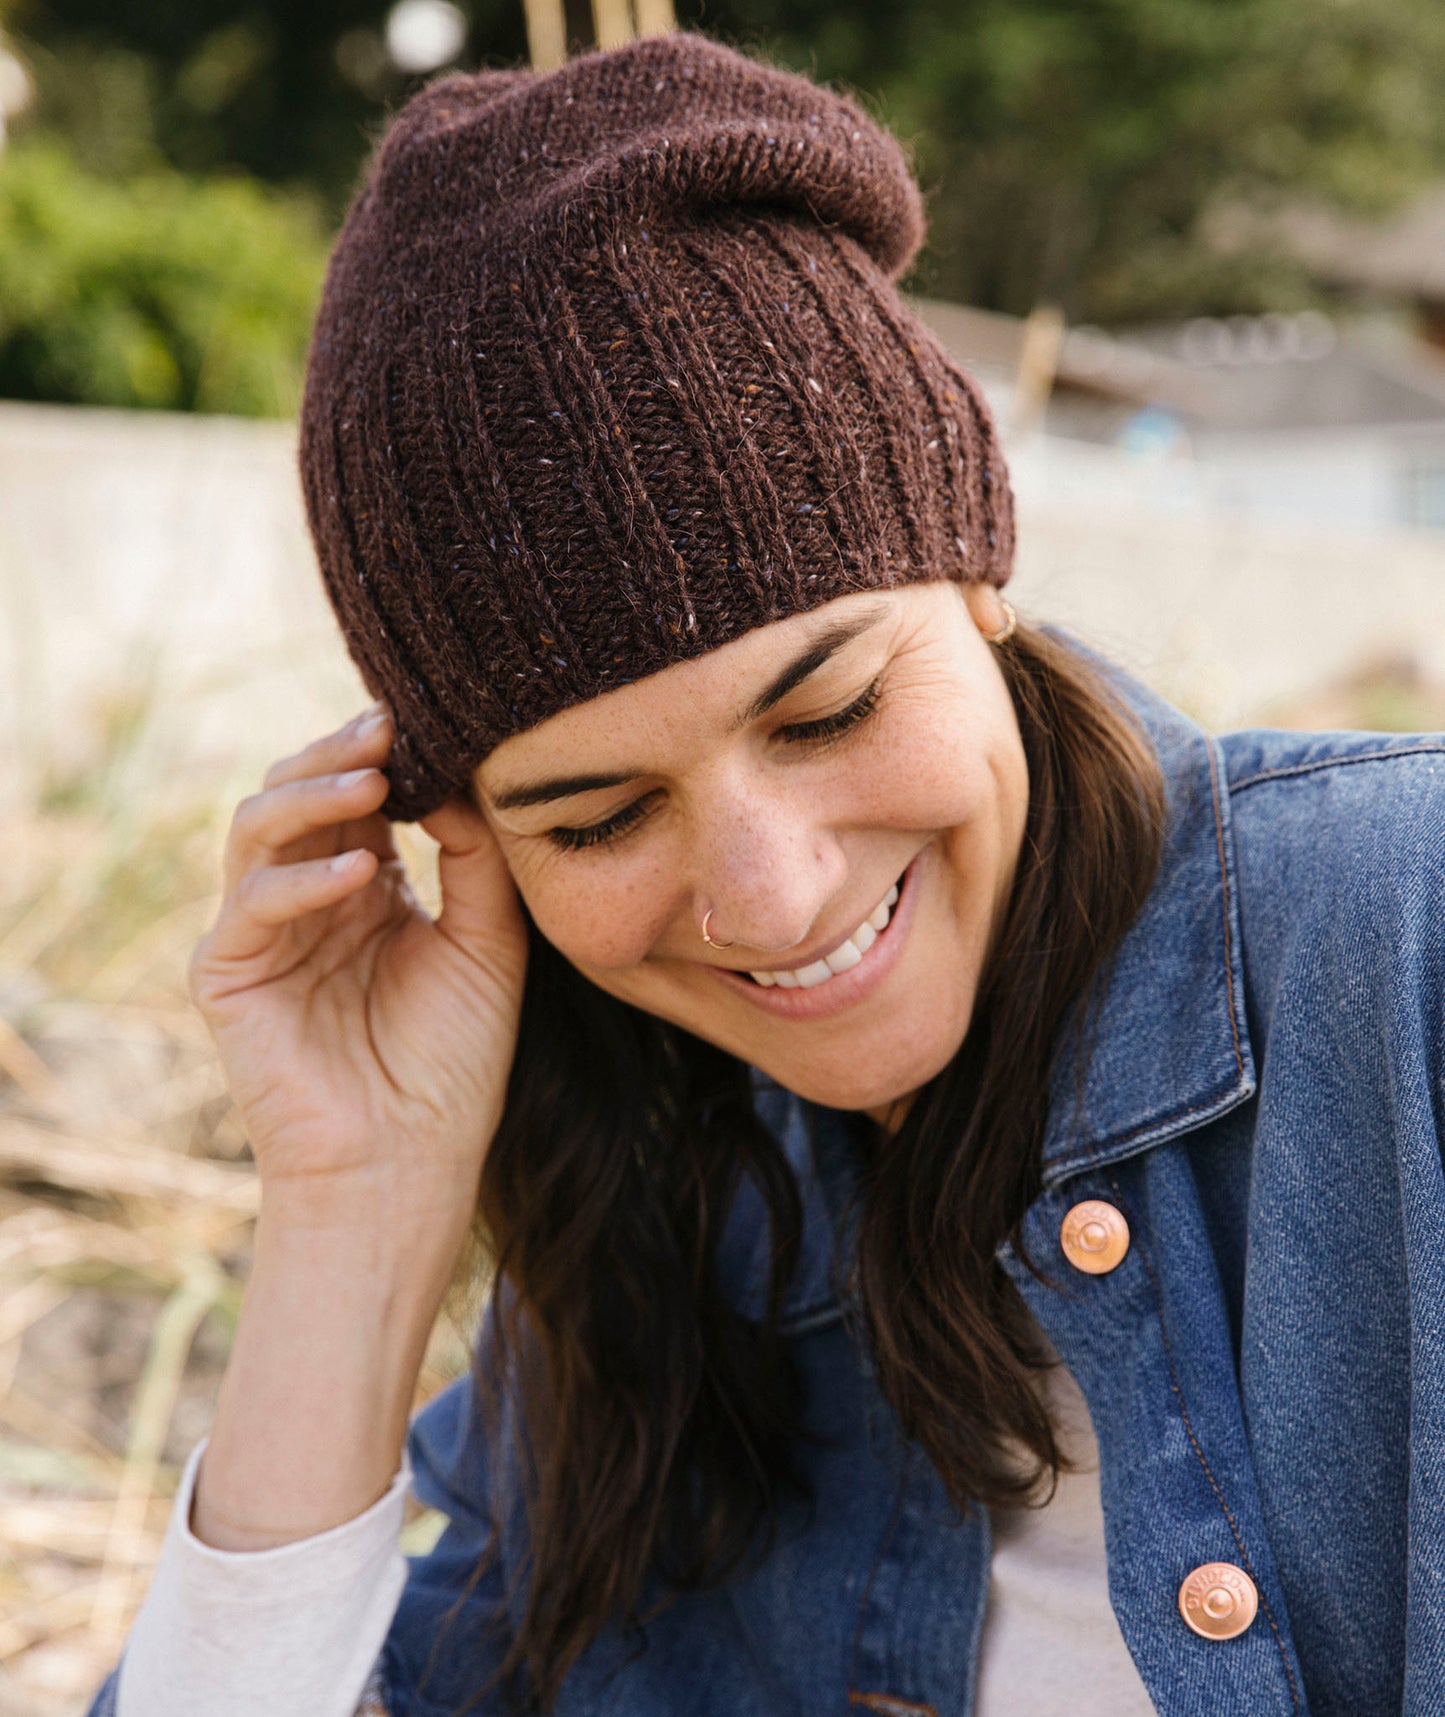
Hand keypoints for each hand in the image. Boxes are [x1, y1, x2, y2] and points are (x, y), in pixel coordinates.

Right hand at [187, 701, 526, 1225]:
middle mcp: (308, 898)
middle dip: (337, 754)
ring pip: (256, 827)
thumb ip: (475, 860)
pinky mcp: (227, 975)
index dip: (381, 753)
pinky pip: (249, 905)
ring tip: (372, 785)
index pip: (357, 795)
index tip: (422, 716)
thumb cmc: (454, 1062)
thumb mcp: (488, 944)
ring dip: (311, 796)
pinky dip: (299, 882)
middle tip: (386, 727)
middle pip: (298, 793)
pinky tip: (358, 878)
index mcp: (364, 886)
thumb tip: (455, 779)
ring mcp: (262, 933)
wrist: (410, 1162)